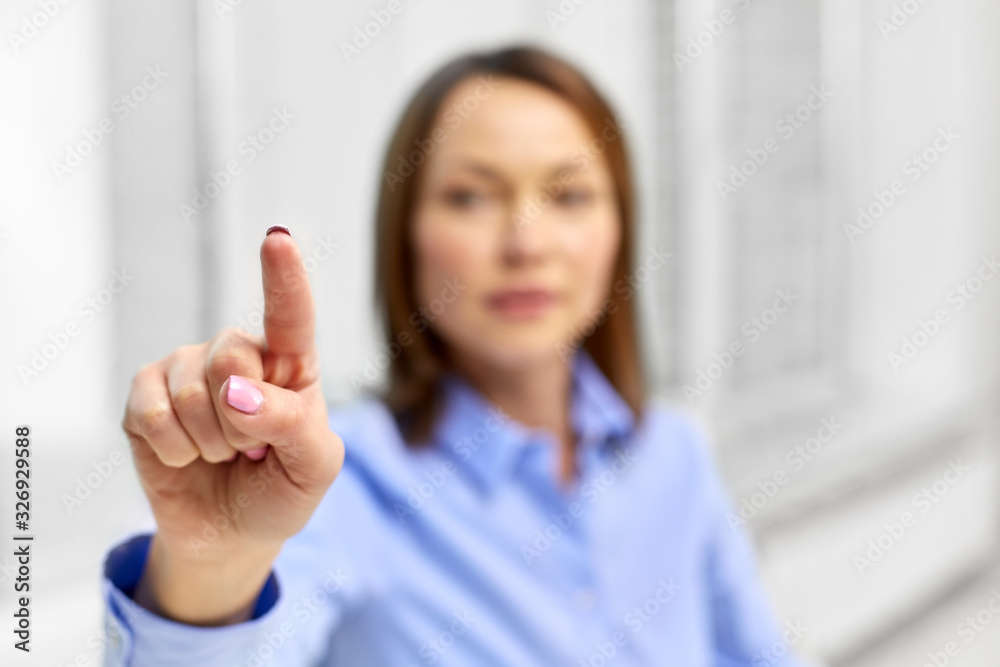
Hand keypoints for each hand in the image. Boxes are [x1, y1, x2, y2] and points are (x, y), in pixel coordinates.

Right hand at [122, 226, 343, 623]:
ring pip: (192, 392)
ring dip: (210, 443)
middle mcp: (239, 355)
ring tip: (222, 455)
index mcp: (291, 364)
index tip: (277, 240)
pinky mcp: (146, 394)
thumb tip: (236, 392)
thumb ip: (293, 424)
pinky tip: (185, 456)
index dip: (283, 277)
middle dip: (243, 423)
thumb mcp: (314, 466)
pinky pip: (152, 415)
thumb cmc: (282, 491)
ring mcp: (188, 369)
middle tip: (251, 450)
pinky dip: (173, 450)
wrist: (231, 534)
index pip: (290, 315)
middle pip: (230, 357)